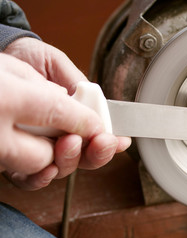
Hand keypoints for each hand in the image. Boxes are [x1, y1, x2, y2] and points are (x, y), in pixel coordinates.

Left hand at [0, 38, 130, 189]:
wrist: (4, 55)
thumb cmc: (29, 60)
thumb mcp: (58, 65)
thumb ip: (79, 85)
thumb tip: (96, 106)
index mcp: (73, 117)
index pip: (97, 137)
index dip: (111, 142)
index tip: (121, 140)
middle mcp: (58, 136)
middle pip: (85, 158)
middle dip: (98, 153)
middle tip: (101, 141)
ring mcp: (37, 148)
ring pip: (63, 168)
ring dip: (73, 159)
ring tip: (71, 142)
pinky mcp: (14, 158)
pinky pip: (30, 179)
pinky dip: (42, 178)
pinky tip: (48, 168)